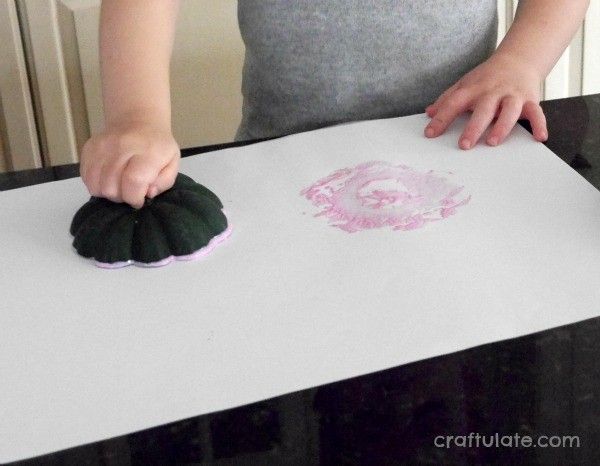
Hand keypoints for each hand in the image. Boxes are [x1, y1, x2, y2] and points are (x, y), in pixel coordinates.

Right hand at [80, 121, 179, 207]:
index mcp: (147, 151)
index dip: (134, 198)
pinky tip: (108, 179)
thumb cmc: (158, 145)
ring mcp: (102, 147)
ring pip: (96, 185)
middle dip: (121, 197)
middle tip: (130, 191)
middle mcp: (122, 147)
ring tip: (119, 185)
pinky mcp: (89, 148)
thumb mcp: (172, 162)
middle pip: (111, 187)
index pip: (133, 182)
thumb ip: (164, 181)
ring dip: (108, 192)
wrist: (137, 119)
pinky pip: (86, 177)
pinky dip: (96, 184)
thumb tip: (148, 193)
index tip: (139, 199)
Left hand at [424, 53, 547, 148]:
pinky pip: (536, 112)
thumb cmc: (487, 77)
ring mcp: (512, 95)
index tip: (430, 134)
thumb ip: (447, 99)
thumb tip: (428, 113)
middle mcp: (493, 91)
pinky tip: (539, 137)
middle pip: (483, 109)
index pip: (454, 102)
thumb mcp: (464, 84)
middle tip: (464, 145)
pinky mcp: (530, 99)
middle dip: (473, 127)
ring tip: (493, 142)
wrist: (518, 59)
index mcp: (473, 88)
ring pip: (509, 111)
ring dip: (502, 126)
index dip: (441, 118)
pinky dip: (539, 124)